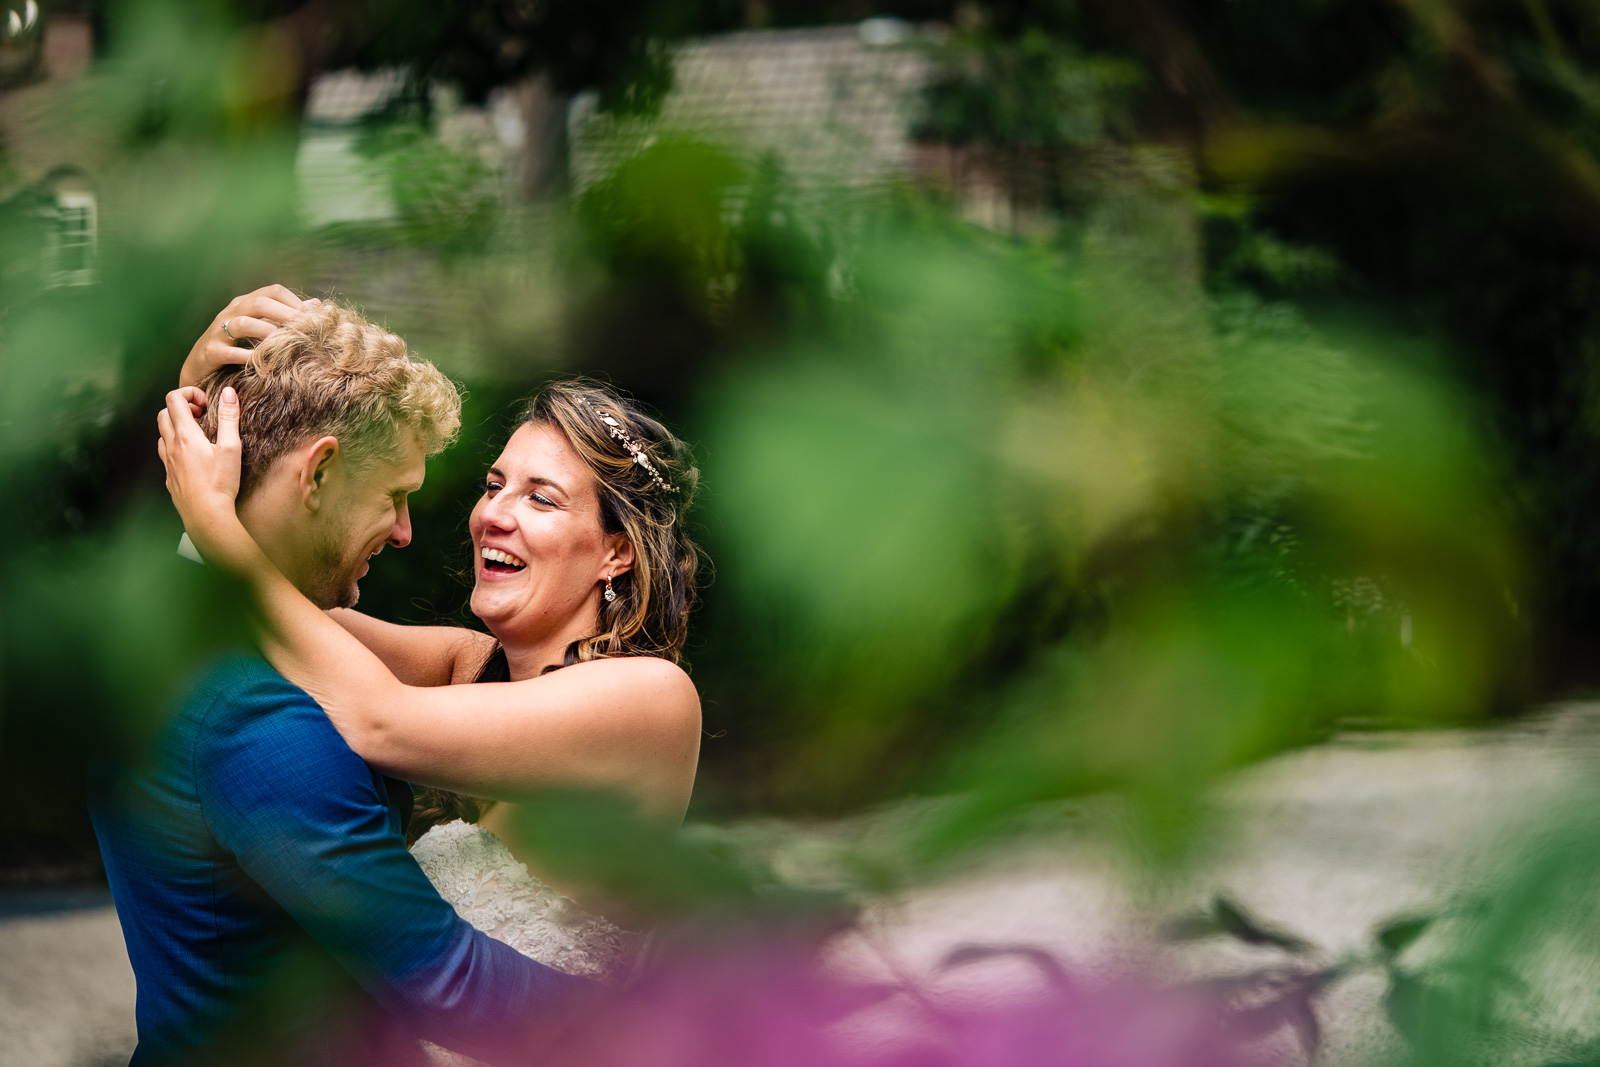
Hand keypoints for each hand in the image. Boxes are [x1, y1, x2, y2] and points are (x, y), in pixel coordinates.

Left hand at [157, 386, 254, 570]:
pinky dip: (174, 444)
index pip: (174, 399)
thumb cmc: (220, 483)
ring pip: (161, 432)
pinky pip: (165, 452)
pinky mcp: (169, 475)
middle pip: (164, 413)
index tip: (207, 404)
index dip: (189, 393)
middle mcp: (171, 445)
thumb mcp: (232, 448)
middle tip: (202, 416)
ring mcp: (167, 461)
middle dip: (182, 407)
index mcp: (185, 435)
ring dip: (176, 425)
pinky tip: (192, 455)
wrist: (206, 515)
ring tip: (198, 434)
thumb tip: (230, 392)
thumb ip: (229, 418)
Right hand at [179, 285, 320, 388]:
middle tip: (303, 326)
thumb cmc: (236, 347)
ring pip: (242, 324)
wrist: (199, 368)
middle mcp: (231, 313)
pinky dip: (247, 356)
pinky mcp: (211, 352)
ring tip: (284, 341)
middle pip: (258, 303)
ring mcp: (219, 331)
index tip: (312, 316)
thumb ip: (283, 318)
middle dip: (284, 313)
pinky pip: (230, 352)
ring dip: (266, 331)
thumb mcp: (259, 329)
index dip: (294, 300)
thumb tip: (316, 305)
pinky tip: (263, 361)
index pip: (272, 291)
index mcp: (245, 303)